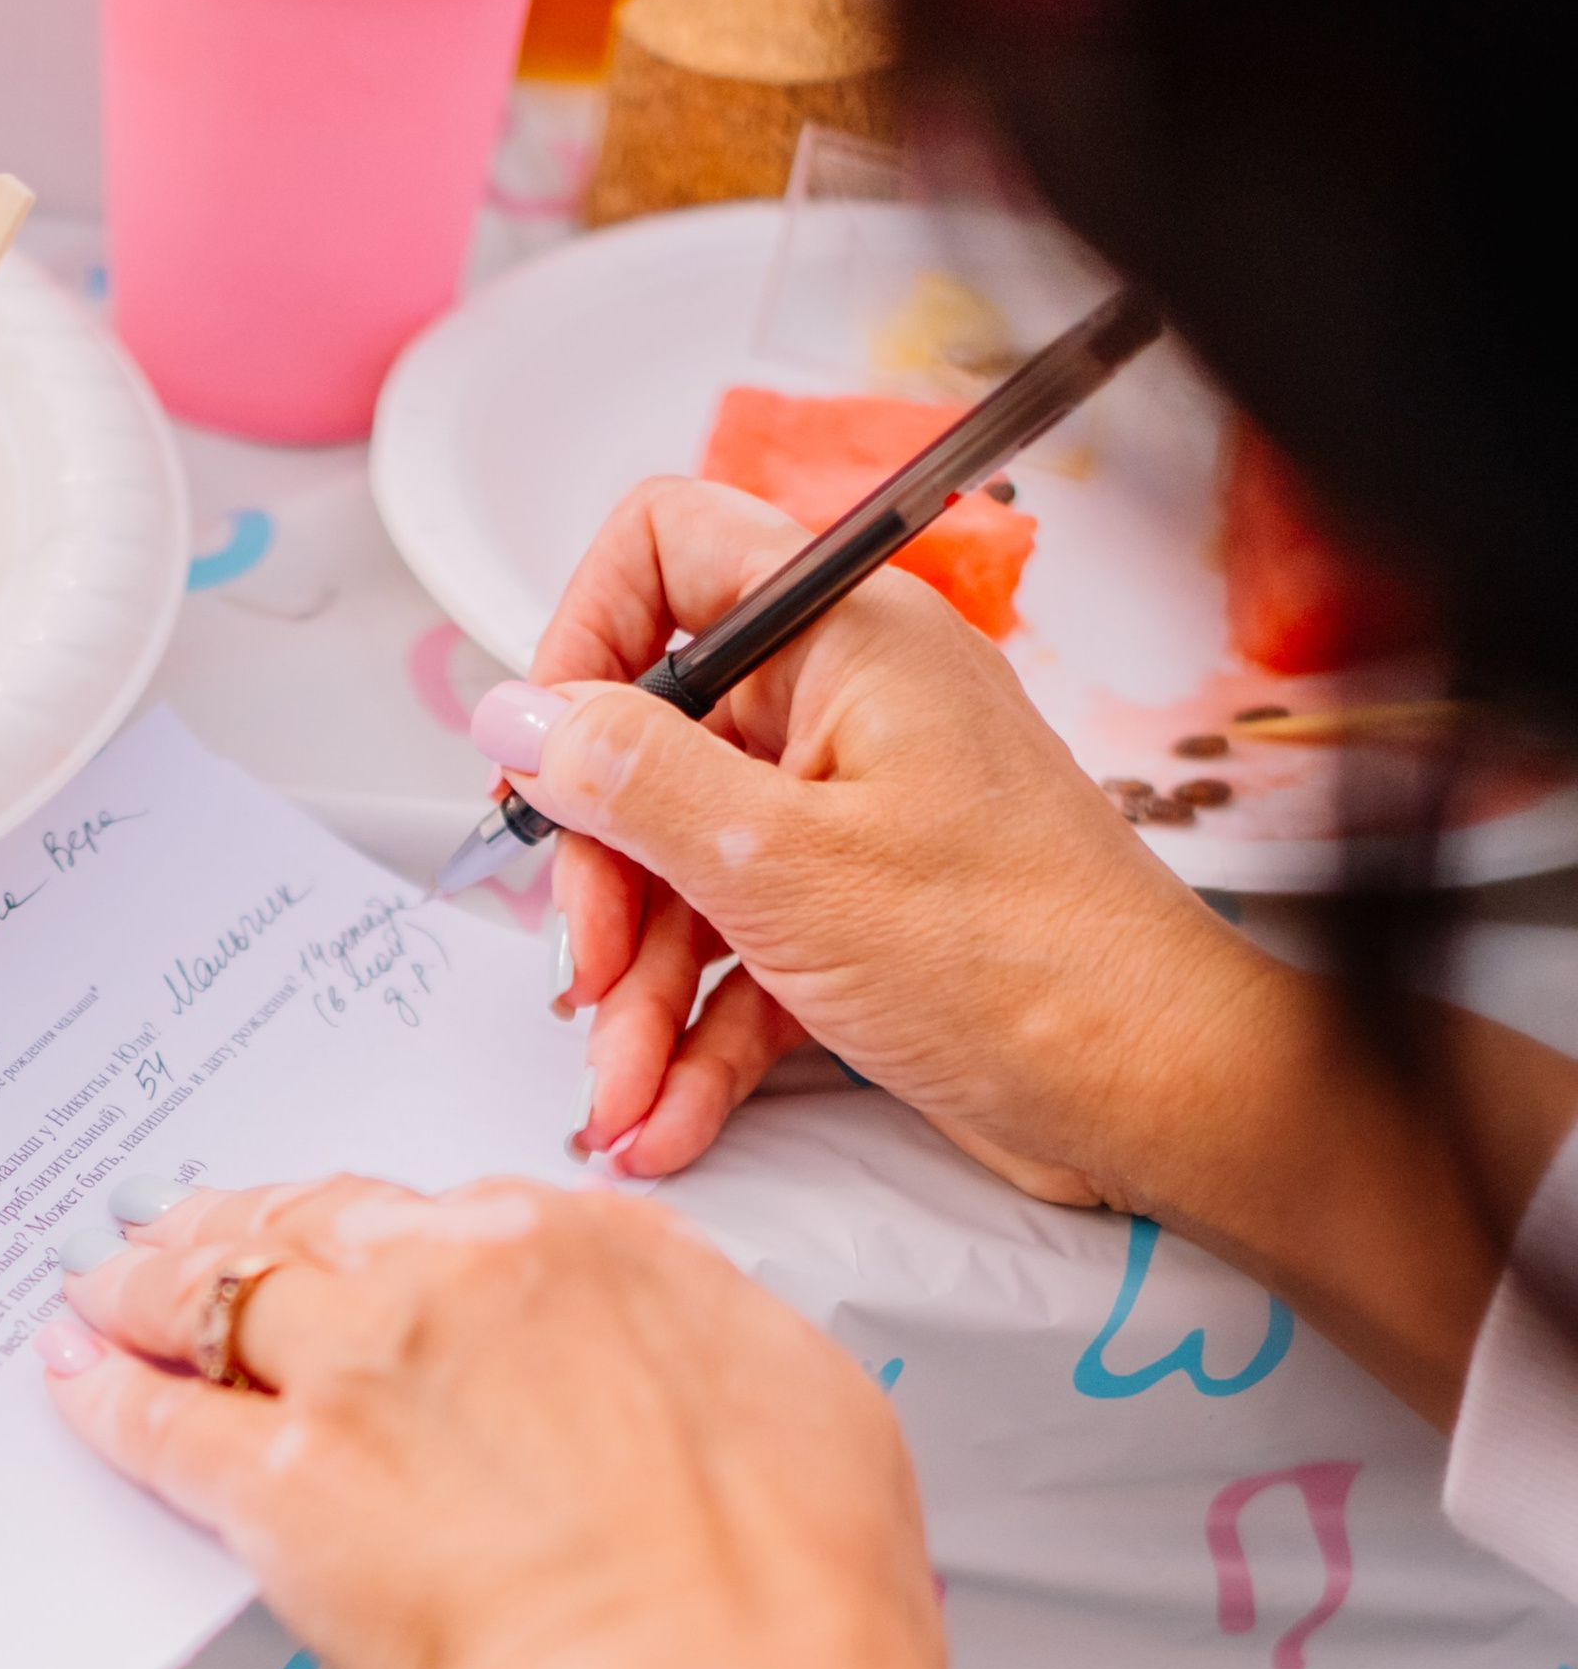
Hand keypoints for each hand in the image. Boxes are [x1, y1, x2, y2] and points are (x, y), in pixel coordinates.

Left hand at [47, 1174, 953, 1668]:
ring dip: (150, 1286)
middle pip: (312, 1226)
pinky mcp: (283, 1484)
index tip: (352, 1242)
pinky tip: (79, 1383)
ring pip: (218, 1294)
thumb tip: (689, 1362)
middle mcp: (464, 1281)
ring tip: (106, 1289)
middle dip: (245, 1228)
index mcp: (596, 1252)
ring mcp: (362, 1371)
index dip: (378, 1232)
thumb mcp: (807, 1411)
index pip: (446, 1211)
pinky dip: (108, 1395)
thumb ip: (713, 1353)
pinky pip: (160, 1418)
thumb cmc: (788, 1600)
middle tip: (189, 1232)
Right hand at [493, 473, 1270, 1195]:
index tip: (546, 759)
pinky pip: (738, 958)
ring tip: (622, 1094)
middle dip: (604, 884)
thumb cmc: (1021, 962)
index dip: (582, 641)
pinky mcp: (859, 920)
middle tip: (588, 973)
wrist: (1150, 1091)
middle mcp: (846, 711)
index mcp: (845, 640)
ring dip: (638, 995)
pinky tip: (667, 1115)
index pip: (668, 553)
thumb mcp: (783, 868)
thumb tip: (518, 716)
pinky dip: (695, 1038)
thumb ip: (632, 781)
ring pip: (687, 876)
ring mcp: (851, 818)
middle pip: (652, 752)